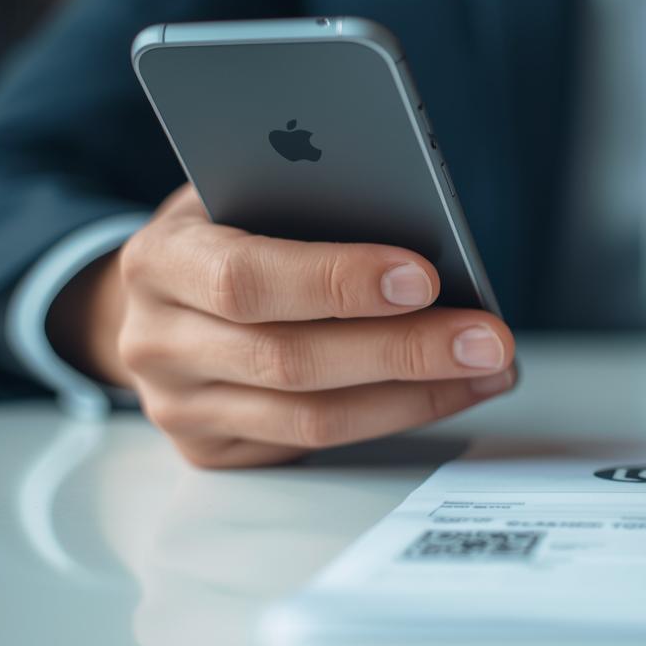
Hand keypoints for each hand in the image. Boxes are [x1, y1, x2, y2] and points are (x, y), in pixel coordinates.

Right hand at [48, 185, 516, 467]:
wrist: (155, 296)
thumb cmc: (226, 229)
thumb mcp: (246, 193)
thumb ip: (307, 206)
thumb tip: (422, 226)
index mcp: (160, 262)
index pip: (247, 278)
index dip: (338, 281)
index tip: (425, 276)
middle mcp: (157, 343)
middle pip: (292, 360)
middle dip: (404, 350)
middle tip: (487, 337)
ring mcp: (181, 408)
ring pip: (312, 418)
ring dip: (417, 396)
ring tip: (489, 368)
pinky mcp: (211, 451)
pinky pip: (316, 443)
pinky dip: (396, 415)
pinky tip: (453, 389)